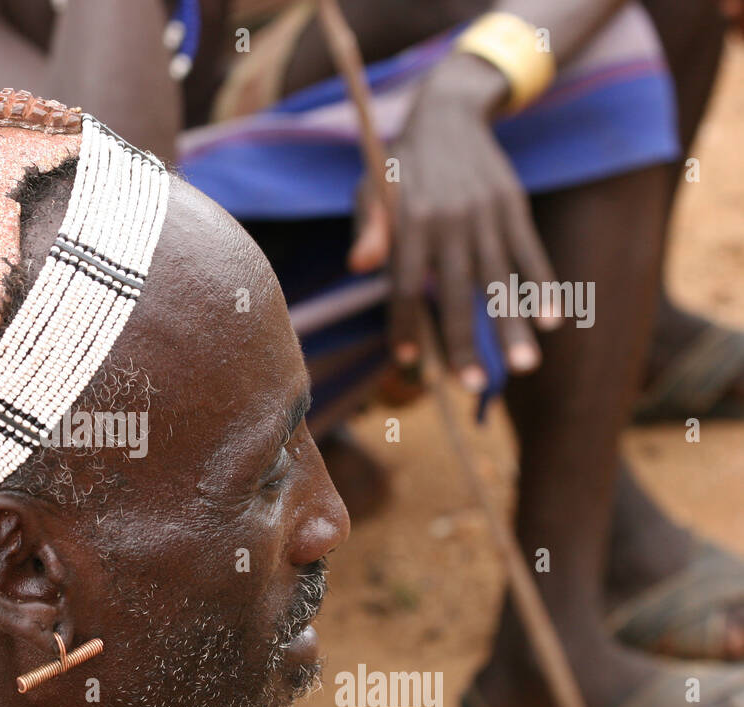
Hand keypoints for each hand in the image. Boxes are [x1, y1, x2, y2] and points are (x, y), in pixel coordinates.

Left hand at [349, 53, 559, 390]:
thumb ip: (369, 228)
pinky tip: (553, 321)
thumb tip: (360, 267)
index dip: (404, 322)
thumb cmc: (400, 165)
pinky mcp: (513, 207)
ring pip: (500, 279)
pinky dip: (542, 285)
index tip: (408, 360)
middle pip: (456, 291)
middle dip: (464, 340)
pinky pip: (531, 252)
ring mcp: (486, 214)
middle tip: (471, 385)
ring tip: (524, 367)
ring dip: (513, 325)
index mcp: (409, 220)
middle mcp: (449, 221)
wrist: (449, 113)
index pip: (403, 283)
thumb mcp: (372, 188)